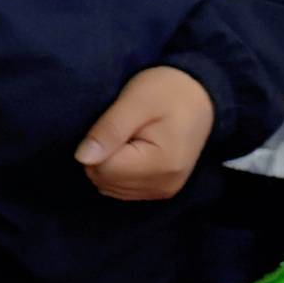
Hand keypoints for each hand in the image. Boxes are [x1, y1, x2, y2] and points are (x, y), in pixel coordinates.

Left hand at [75, 64, 215, 200]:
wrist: (202, 96)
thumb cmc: (168, 91)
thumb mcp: (136, 100)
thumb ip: (109, 129)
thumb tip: (81, 157)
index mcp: (160, 165)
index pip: (102, 169)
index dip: (97, 144)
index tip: (114, 123)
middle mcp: (163, 186)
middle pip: (104, 180)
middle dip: (101, 154)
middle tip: (121, 127)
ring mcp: (163, 192)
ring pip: (109, 187)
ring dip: (108, 163)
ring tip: (128, 137)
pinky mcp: (160, 191)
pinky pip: (122, 189)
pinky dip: (117, 171)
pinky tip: (129, 150)